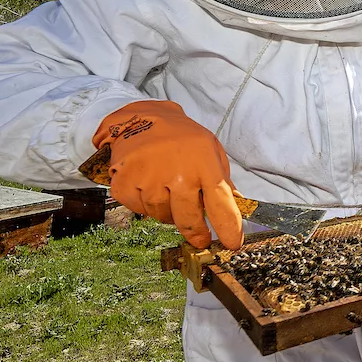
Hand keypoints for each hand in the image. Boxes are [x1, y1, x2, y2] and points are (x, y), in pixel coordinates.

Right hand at [92, 100, 243, 249]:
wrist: (142, 118)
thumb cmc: (181, 137)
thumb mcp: (210, 151)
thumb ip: (222, 180)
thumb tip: (236, 206)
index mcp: (204, 164)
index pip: (221, 204)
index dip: (228, 228)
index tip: (232, 243)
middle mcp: (177, 173)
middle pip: (189, 219)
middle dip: (197, 233)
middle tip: (201, 237)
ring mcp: (149, 179)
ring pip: (163, 217)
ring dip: (169, 213)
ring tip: (168, 192)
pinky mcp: (125, 183)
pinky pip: (139, 210)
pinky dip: (145, 205)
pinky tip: (148, 186)